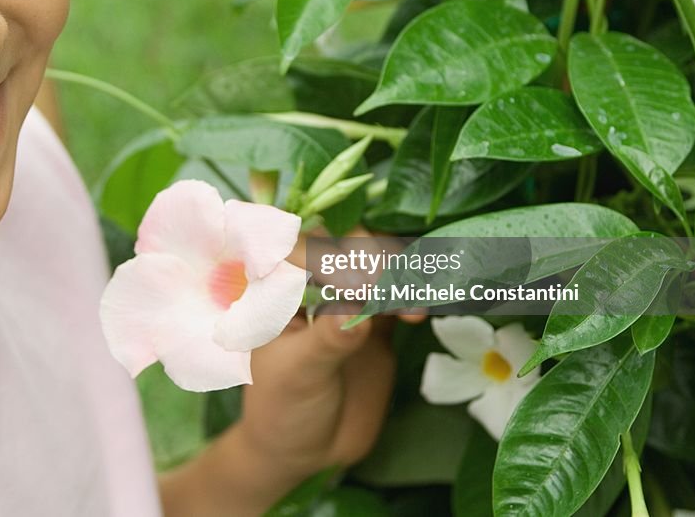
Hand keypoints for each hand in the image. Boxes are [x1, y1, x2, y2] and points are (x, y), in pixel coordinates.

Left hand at [237, 226, 420, 481]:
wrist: (308, 450)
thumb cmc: (283, 408)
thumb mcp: (298, 374)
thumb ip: (326, 341)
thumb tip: (354, 313)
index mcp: (276, 289)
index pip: (300, 248)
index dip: (329, 254)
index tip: (357, 283)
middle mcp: (311, 284)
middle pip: (341, 245)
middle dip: (368, 257)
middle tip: (387, 288)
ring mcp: (345, 298)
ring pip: (373, 263)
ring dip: (395, 272)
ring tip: (409, 303)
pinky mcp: (376, 318)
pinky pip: (396, 292)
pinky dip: (411, 294)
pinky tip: (418, 312)